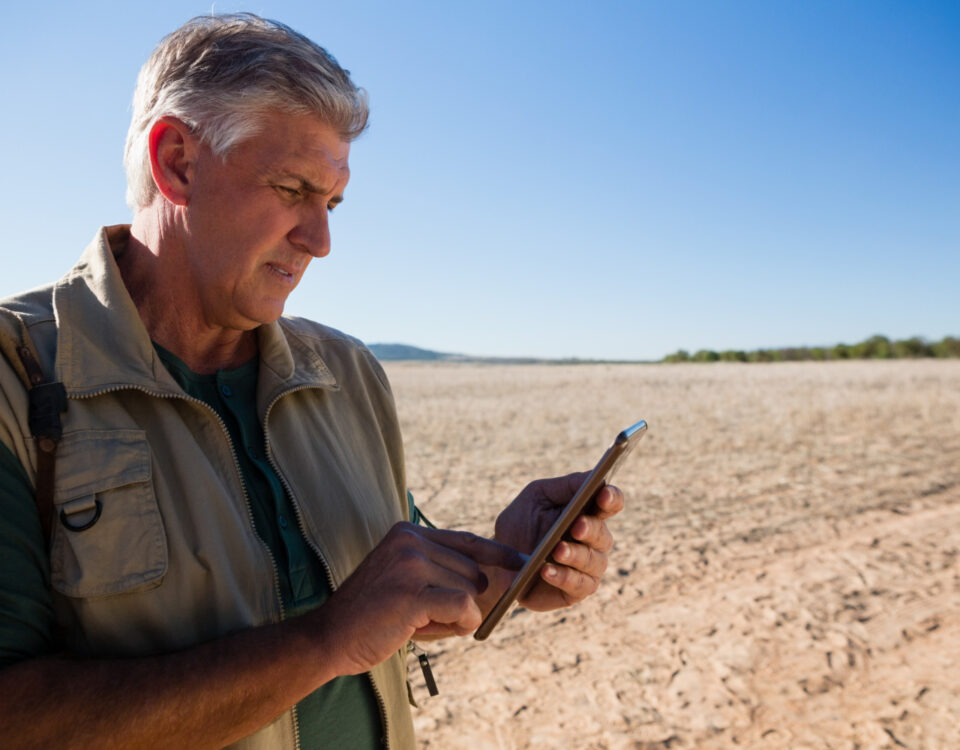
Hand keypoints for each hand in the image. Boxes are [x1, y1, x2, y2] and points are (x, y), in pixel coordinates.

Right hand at [310, 522, 523, 675]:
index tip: (521, 564)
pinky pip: (464, 607)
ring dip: (457, 617)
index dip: (498, 554)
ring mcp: (410, 565)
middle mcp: (410, 542)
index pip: (468, 540)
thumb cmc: (372, 614)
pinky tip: (427, 631)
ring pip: (471, 591)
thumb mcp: (405, 579)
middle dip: (464, 601)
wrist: (329, 637)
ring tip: (419, 624)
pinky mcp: (412, 593)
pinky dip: (459, 625)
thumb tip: (496, 579)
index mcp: (408, 533)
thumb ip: (442, 572)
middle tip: (430, 618)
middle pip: (474, 569)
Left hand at [488, 473, 624, 611]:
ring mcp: (588, 567)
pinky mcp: (576, 590)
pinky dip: (563, 577)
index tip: (604, 493)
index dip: (612, 498)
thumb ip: (565, 486)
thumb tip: (593, 477)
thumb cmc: (521, 523)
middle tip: (576, 525)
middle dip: (590, 529)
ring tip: (557, 550)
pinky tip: (546, 570)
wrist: (500, 559)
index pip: (611, 504)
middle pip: (603, 535)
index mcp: (588, 513)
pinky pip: (578, 585)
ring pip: (593, 562)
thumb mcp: (537, 496)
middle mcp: (594, 541)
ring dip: (575, 555)